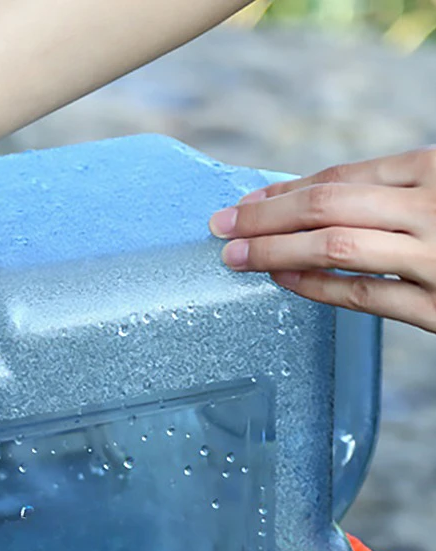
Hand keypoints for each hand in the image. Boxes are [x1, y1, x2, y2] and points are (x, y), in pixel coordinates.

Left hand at [208, 147, 435, 333]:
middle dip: (263, 218)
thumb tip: (322, 200)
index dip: (283, 192)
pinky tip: (282, 280)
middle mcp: (433, 208)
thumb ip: (399, 191)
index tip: (246, 202)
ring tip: (239, 256)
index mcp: (435, 168)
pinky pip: (361, 295)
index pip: (341, 178)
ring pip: (335, 248)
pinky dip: (315, 286)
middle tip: (224, 227)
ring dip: (275, 250)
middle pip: (326, 207)